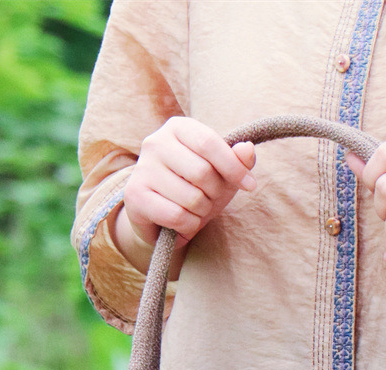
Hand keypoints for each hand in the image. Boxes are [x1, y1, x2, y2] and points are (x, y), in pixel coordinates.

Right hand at [122, 117, 255, 248]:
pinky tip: (183, 224)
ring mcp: (142, 169)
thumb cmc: (195, 188)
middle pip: (202, 172)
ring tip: (195, 211)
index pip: (209, 142)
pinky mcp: (134, 196)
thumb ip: (238, 160)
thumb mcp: (222, 172)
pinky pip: (176, 216)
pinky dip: (188, 226)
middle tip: (211, 200)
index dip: (234, 167)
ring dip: (202, 212)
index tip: (250, 185)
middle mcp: (155, 142)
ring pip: (191, 198)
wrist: (160, 216)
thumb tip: (248, 149)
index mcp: (178, 128)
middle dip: (216, 194)